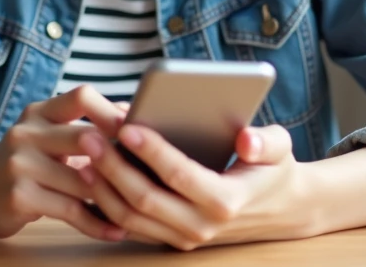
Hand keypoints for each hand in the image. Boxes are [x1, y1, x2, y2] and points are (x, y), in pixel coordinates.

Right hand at [0, 87, 128, 240]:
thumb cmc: (23, 163)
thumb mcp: (44, 136)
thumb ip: (81, 127)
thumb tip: (134, 118)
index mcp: (40, 112)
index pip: (80, 96)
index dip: (112, 110)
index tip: (140, 128)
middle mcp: (28, 132)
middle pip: (86, 138)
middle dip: (120, 157)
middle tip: (150, 174)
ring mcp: (21, 164)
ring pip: (83, 180)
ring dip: (115, 197)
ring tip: (141, 209)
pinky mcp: (19, 196)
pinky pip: (70, 210)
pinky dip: (96, 223)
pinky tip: (115, 230)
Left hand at [79, 123, 309, 249]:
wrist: (280, 210)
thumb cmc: (273, 169)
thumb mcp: (281, 148)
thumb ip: (266, 141)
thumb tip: (246, 140)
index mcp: (225, 200)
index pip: (179, 175)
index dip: (151, 151)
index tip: (127, 126)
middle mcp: (202, 225)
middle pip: (145, 199)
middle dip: (113, 167)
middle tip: (90, 136)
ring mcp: (184, 237)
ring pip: (130, 217)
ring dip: (103, 187)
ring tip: (85, 153)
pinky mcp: (171, 239)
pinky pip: (129, 226)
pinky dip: (105, 204)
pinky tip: (90, 176)